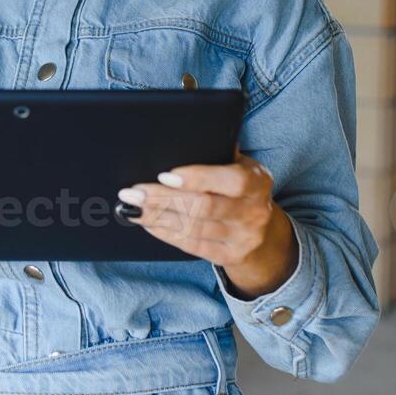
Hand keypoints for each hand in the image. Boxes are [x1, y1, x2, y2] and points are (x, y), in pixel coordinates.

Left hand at [117, 151, 297, 299]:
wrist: (262, 232)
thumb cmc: (240, 188)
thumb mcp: (238, 167)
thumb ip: (217, 155)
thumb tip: (180, 138)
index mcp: (257, 181)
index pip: (230, 181)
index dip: (196, 178)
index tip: (163, 175)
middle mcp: (254, 211)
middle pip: (203, 207)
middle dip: (163, 199)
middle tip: (133, 193)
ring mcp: (243, 238)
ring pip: (193, 228)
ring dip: (158, 217)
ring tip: (133, 208)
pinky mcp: (229, 256)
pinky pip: (192, 245)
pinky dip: (166, 233)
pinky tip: (149, 223)